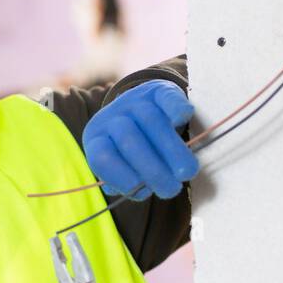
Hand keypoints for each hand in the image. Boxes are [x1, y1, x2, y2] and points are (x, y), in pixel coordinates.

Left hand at [83, 80, 198, 200]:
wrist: (142, 110)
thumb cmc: (131, 152)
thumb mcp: (122, 168)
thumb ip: (126, 181)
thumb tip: (138, 190)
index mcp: (96, 139)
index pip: (101, 157)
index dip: (120, 176)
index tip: (144, 192)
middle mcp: (112, 117)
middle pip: (128, 139)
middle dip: (152, 169)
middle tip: (172, 188)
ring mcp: (134, 101)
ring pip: (150, 120)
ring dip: (170, 149)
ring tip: (186, 172)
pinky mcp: (158, 90)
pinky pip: (166, 97)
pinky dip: (176, 108)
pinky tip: (183, 120)